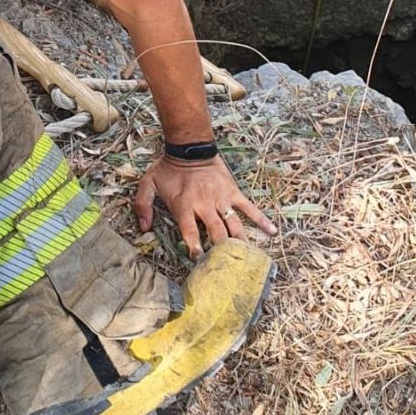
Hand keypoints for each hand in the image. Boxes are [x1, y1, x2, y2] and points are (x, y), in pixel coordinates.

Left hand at [135, 154, 276, 259]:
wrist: (190, 146)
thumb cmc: (168, 168)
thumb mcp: (148, 184)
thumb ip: (143, 205)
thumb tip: (143, 229)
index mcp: (184, 205)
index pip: (189, 232)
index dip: (194, 249)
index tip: (199, 263)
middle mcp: (205, 204)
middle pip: (216, 232)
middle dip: (221, 251)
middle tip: (225, 268)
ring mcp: (221, 199)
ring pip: (234, 224)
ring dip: (240, 242)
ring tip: (247, 260)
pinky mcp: (233, 192)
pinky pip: (249, 207)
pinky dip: (261, 219)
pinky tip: (272, 232)